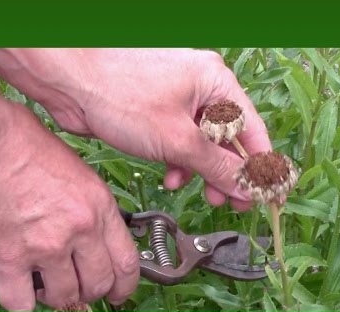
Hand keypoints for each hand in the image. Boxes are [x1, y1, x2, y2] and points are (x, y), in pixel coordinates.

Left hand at [0, 48, 271, 210]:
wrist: (69, 82)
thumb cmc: (120, 93)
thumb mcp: (178, 139)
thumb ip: (217, 166)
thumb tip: (249, 186)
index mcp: (215, 83)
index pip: (252, 131)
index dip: (263, 167)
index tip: (270, 195)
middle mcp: (200, 88)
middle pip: (228, 139)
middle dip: (229, 173)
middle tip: (231, 202)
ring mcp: (176, 100)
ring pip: (201, 144)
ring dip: (202, 171)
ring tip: (202, 193)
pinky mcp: (155, 114)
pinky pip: (178, 142)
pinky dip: (179, 162)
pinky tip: (171, 176)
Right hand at [0, 81, 138, 310]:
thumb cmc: (27, 145)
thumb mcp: (78, 172)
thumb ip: (93, 208)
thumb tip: (98, 236)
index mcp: (97, 205)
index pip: (126, 263)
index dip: (125, 287)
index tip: (118, 293)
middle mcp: (77, 229)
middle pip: (97, 285)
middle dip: (91, 292)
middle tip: (82, 289)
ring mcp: (43, 245)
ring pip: (64, 298)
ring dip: (59, 297)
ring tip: (50, 284)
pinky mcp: (8, 256)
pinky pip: (21, 303)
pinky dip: (23, 305)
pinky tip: (23, 291)